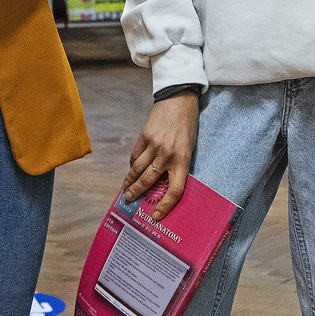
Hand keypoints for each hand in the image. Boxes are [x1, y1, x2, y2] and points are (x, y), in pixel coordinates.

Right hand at [124, 94, 199, 219]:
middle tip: (129, 200)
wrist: (180, 99)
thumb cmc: (188, 125)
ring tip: (125, 189)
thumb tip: (163, 182)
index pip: (174, 189)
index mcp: (183, 160)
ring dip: (130, 181)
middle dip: (137, 193)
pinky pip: (135, 155)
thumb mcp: (189, 148)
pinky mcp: (145, 136)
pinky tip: (131, 170)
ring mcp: (154, 145)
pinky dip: (132, 165)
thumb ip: (178, 164)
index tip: (157, 215)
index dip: (165, 205)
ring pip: (138, 169)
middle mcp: (167, 155)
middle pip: (148, 181)